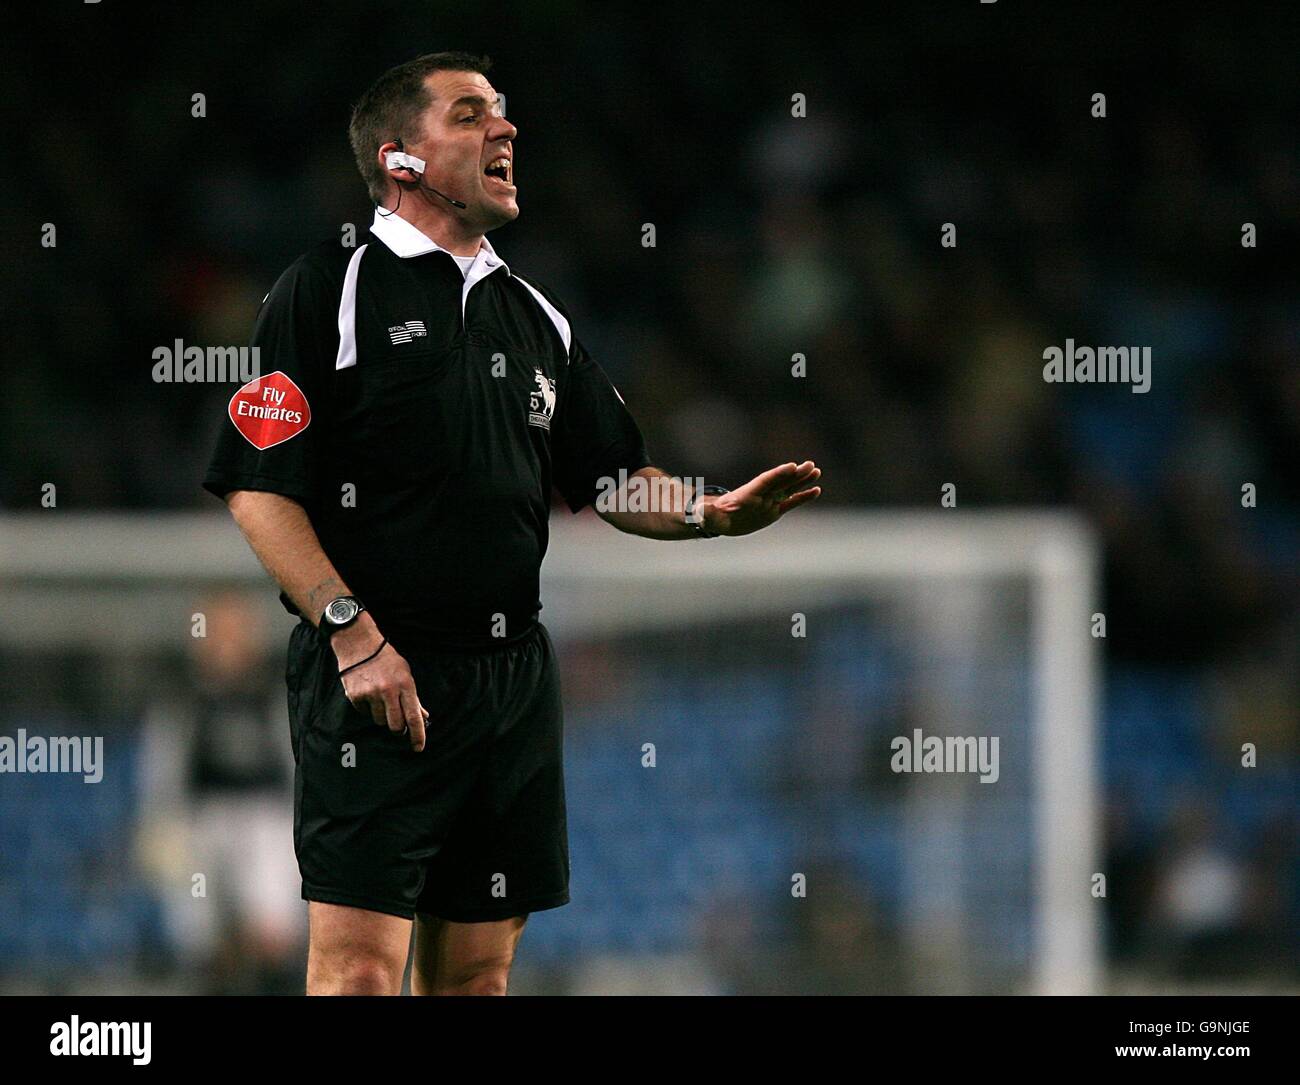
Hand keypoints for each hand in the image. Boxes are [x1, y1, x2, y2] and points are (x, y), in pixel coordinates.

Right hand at [331, 615, 428, 750]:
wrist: (359, 644)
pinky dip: (367, 708)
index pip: (414, 716)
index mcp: (405, 685)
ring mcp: (371, 694)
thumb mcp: (405, 674)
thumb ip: (414, 698)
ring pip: (379, 721)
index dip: (418, 735)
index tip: (419, 748)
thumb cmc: (386, 659)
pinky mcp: (355, 696)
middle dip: (398, 728)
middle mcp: (389, 691)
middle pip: (395, 725)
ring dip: (381, 715)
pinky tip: (367, 693)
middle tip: (397, 721)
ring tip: (379, 698)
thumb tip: (423, 718)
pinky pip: (364, 713)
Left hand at [700, 460, 820, 536]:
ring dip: (802, 481)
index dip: (778, 474)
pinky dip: (803, 497)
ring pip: (788, 489)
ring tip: (816, 471)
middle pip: (780, 482)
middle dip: (794, 474)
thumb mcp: (707, 515)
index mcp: (747, 494)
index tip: (792, 466)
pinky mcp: (774, 510)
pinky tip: (816, 490)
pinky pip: (791, 503)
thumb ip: (707, 511)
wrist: (719, 519)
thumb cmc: (712, 516)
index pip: (765, 481)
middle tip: (809, 464)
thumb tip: (699, 508)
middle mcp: (761, 495)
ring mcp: (769, 501)